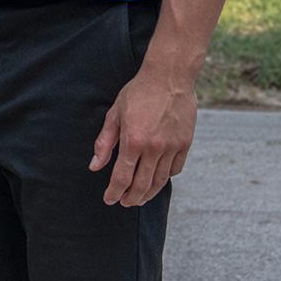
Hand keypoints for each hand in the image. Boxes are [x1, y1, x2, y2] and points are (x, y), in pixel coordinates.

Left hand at [89, 62, 195, 205]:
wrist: (169, 77)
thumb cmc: (138, 92)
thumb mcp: (115, 113)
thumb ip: (105, 141)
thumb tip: (95, 165)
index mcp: (133, 141)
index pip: (122, 177)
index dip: (114, 192)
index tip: (109, 200)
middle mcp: (154, 149)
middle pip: (142, 185)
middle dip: (131, 198)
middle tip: (124, 203)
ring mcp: (172, 148)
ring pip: (160, 181)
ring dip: (148, 194)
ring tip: (139, 198)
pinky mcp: (185, 145)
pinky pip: (175, 170)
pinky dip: (165, 178)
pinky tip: (157, 179)